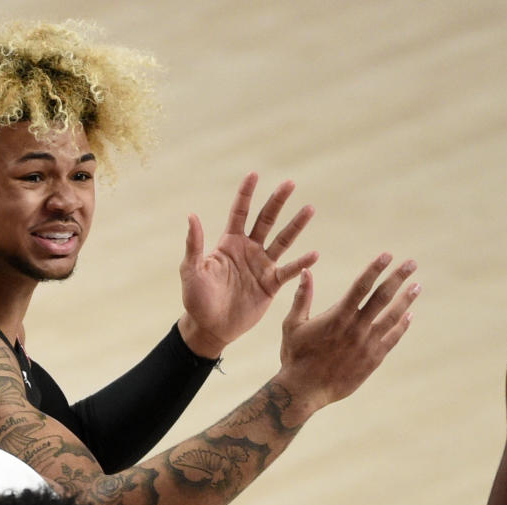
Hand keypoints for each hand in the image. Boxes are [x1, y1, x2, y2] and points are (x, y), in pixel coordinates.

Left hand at [178, 172, 317, 357]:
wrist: (209, 327)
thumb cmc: (196, 299)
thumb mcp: (191, 270)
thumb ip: (194, 244)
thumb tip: (191, 215)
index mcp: (228, 243)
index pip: (240, 212)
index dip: (246, 194)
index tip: (255, 174)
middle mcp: (248, 250)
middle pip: (265, 220)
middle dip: (277, 202)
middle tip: (290, 183)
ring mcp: (261, 266)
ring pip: (282, 241)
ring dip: (295, 225)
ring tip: (309, 208)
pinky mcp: (270, 284)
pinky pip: (288, 271)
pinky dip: (301, 263)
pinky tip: (314, 254)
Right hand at [275, 254, 419, 414]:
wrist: (305, 390)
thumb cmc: (295, 356)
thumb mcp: (292, 324)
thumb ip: (302, 297)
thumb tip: (307, 271)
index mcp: (337, 316)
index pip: (361, 286)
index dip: (375, 268)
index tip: (387, 255)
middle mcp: (356, 328)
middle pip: (382, 297)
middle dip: (398, 277)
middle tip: (412, 263)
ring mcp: (367, 344)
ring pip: (392, 317)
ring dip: (406, 300)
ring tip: (417, 286)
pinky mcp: (373, 360)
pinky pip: (392, 339)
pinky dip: (402, 326)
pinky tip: (408, 316)